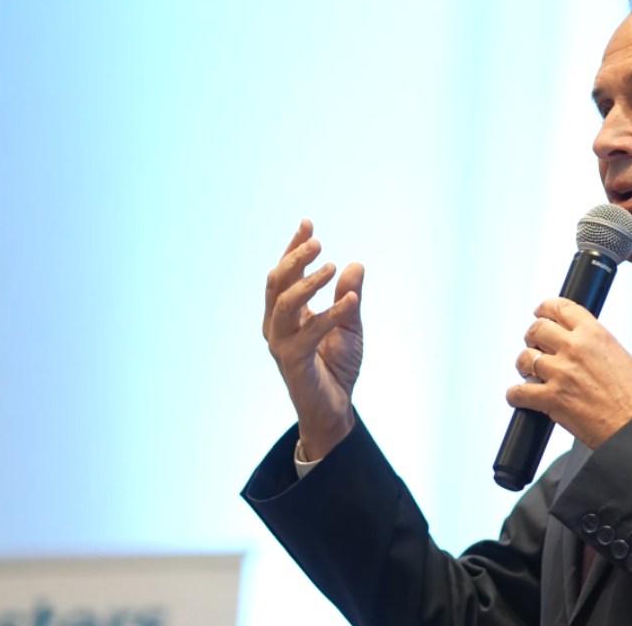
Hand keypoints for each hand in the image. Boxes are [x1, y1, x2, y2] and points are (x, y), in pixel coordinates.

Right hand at [262, 219, 364, 459]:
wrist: (334, 409)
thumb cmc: (336, 367)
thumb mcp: (349, 325)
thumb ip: (350, 296)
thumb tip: (355, 264)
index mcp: (286, 314)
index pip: (284, 274)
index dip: (293, 247)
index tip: (307, 223)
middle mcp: (277, 326)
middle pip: (276, 283)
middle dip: (294, 258)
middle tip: (318, 242)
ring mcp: (281, 344)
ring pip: (284, 304)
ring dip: (307, 283)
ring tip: (331, 267)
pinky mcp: (293, 361)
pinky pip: (309, 332)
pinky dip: (330, 314)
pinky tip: (350, 301)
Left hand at [508, 298, 631, 448]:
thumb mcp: (621, 356)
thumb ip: (595, 345)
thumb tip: (577, 344)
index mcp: (595, 334)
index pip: (561, 308)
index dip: (545, 308)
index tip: (540, 312)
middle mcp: (575, 348)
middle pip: (537, 329)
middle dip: (532, 337)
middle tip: (535, 346)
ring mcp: (561, 373)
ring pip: (524, 358)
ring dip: (524, 365)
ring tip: (530, 372)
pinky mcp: (551, 399)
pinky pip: (518, 392)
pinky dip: (515, 395)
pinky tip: (521, 396)